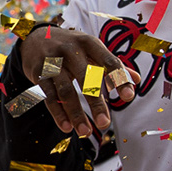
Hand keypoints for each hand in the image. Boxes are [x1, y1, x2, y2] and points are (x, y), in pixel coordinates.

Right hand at [18, 27, 134, 135]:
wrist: (35, 38)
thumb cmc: (71, 46)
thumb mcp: (92, 49)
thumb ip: (112, 65)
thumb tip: (136, 80)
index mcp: (89, 43)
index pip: (109, 61)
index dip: (119, 79)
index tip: (129, 97)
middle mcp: (70, 50)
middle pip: (86, 79)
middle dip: (96, 103)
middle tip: (105, 124)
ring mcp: (52, 62)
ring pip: (65, 91)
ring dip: (76, 113)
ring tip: (86, 132)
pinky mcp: (38, 73)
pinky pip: (48, 96)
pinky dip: (58, 113)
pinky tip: (67, 127)